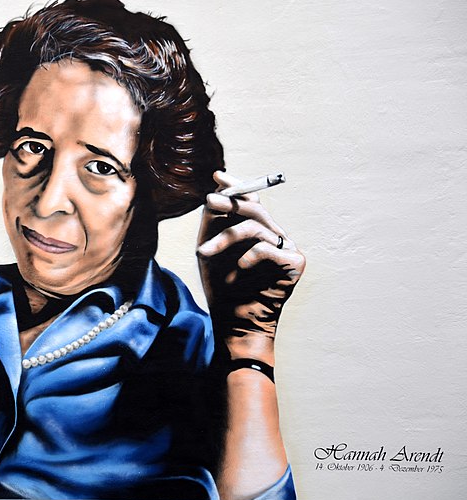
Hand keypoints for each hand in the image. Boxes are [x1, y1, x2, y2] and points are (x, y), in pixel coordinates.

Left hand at [196, 171, 304, 361]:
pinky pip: (269, 248)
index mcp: (257, 231)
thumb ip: (213, 223)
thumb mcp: (210, 250)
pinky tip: (239, 269)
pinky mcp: (296, 263)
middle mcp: (275, 236)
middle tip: (208, 201)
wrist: (235, 323)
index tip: (218, 176)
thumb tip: (214, 192)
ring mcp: (288, 248)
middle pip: (255, 209)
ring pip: (257, 227)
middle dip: (229, 202)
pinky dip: (249, 256)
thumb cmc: (222, 288)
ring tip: (203, 253)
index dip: (236, 186)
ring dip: (225, 238)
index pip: (251, 201)